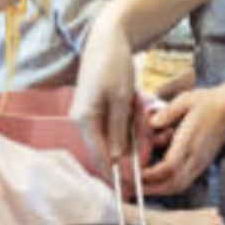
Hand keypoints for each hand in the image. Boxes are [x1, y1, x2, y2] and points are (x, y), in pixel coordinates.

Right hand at [70, 5, 139, 174]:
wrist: (108, 38)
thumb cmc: (113, 65)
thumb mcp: (121, 98)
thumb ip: (119, 129)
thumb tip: (117, 158)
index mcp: (83, 119)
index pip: (99, 156)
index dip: (116, 172)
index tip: (132, 186)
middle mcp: (82, 119)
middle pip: (107, 146)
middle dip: (130, 141)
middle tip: (142, 122)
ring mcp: (89, 113)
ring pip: (114, 134)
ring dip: (131, 125)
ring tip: (137, 100)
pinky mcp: (98, 107)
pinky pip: (116, 122)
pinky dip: (128, 116)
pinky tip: (134, 98)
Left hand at [140, 85, 224, 195]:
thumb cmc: (206, 102)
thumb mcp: (185, 100)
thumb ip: (168, 112)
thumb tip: (152, 123)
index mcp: (190, 141)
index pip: (169, 166)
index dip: (151, 174)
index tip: (135, 172)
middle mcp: (196, 156)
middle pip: (173, 183)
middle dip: (151, 188)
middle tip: (132, 186)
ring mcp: (200, 163)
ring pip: (179, 186)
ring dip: (159, 190)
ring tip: (141, 187)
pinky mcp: (202, 164)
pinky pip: (184, 182)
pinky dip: (168, 186)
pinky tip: (156, 181)